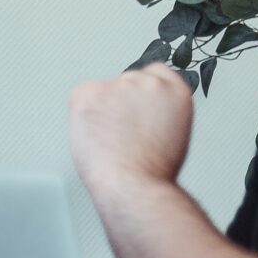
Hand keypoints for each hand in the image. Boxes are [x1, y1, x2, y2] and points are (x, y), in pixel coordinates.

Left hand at [68, 64, 193, 192]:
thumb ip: (159, 109)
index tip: (135, 106)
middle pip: (127, 80)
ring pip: (103, 90)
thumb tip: (139, 105)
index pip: (155, 72)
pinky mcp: (91, 92)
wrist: (134, 185)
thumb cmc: (151, 170)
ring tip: (110, 138)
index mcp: (175, 91)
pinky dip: (82, 112)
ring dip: (102, 109)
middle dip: (121, 101)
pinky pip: (82, 96)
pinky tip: (95, 133)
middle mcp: (150, 83)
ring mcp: (120, 85)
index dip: (142, 92)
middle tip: (122, 132)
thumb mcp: (173, 131)